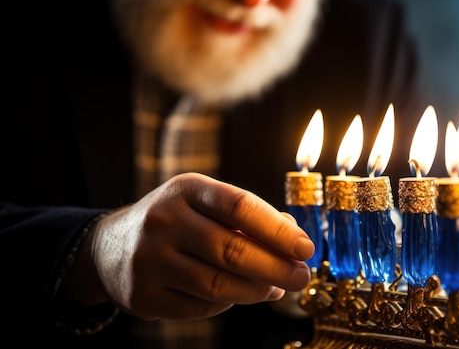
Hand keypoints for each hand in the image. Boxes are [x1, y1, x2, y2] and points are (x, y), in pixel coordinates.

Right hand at [85, 173, 314, 320]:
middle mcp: (163, 220)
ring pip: (217, 284)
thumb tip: (294, 242)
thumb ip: (249, 218)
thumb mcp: (205, 204)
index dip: (278, 230)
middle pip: (231, 249)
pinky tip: (240, 295)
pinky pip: (199, 308)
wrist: (113, 246)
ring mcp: (149, 260)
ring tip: (276, 289)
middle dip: (275, 267)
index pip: (240, 206)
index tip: (306, 248)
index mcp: (186, 189)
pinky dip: (227, 304)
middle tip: (300, 277)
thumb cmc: (177, 221)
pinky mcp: (142, 296)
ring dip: (256, 290)